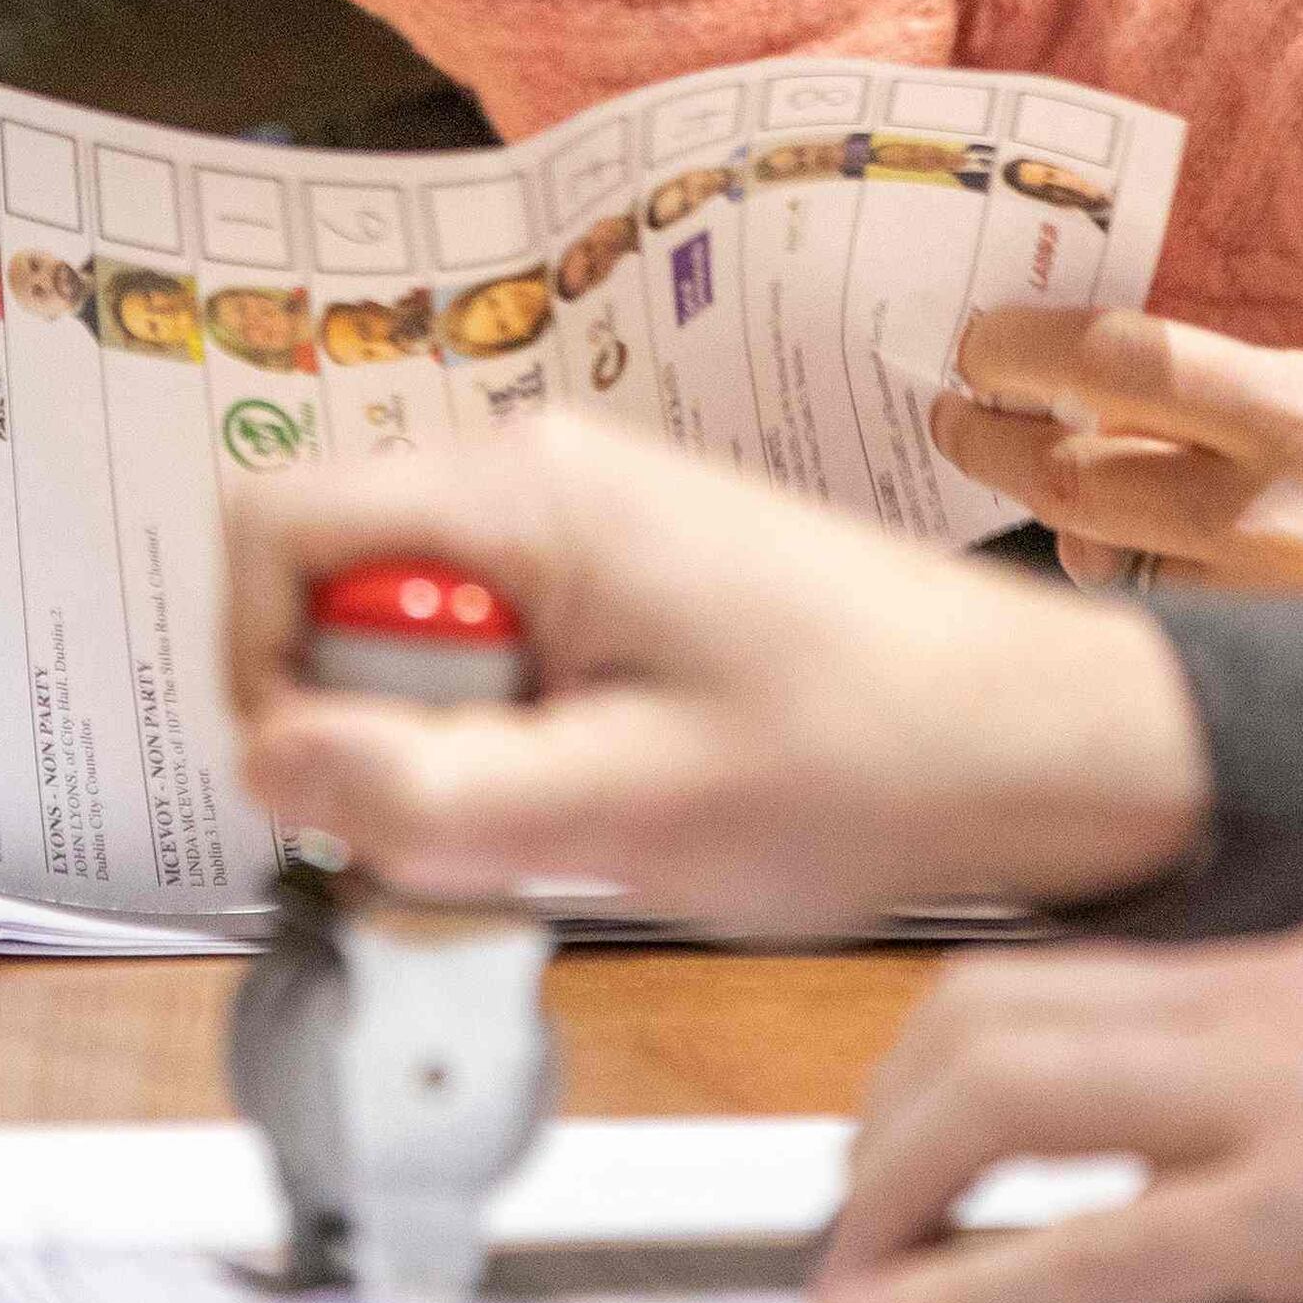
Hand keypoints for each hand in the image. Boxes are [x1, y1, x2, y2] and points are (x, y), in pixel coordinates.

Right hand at [221, 417, 1211, 934]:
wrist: (1042, 741)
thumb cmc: (876, 756)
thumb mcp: (623, 806)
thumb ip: (427, 792)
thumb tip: (267, 766)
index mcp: (525, 495)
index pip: (271, 530)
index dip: (260, 670)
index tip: (335, 786)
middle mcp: (539, 479)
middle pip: (334, 592)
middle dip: (373, 729)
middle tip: (491, 823)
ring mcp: (582, 526)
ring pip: (414, 640)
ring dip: (451, 750)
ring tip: (575, 816)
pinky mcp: (622, 582)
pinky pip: (497, 659)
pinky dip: (516, 744)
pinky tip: (612, 796)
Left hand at [818, 928, 1302, 1302]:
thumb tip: (1220, 1179)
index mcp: (1299, 970)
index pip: (1059, 974)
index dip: (943, 1055)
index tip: (902, 1138)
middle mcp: (1262, 1006)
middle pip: (986, 1011)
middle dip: (881, 1117)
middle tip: (853, 1218)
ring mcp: (1281, 1101)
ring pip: (1001, 1090)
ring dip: (891, 1188)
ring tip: (856, 1281)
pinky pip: (1091, 1248)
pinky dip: (969, 1290)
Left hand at [936, 309, 1302, 592]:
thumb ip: (1246, 398)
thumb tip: (1119, 391)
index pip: (1116, 363)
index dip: (1022, 350)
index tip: (981, 343)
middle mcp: (1271, 510)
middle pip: (1071, 473)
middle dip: (989, 441)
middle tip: (954, 418)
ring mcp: (1265, 604)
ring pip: (1103, 560)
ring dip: (1059, 523)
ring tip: (1045, 490)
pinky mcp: (1270, 665)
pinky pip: (1162, 624)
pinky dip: (1132, 591)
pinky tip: (1131, 566)